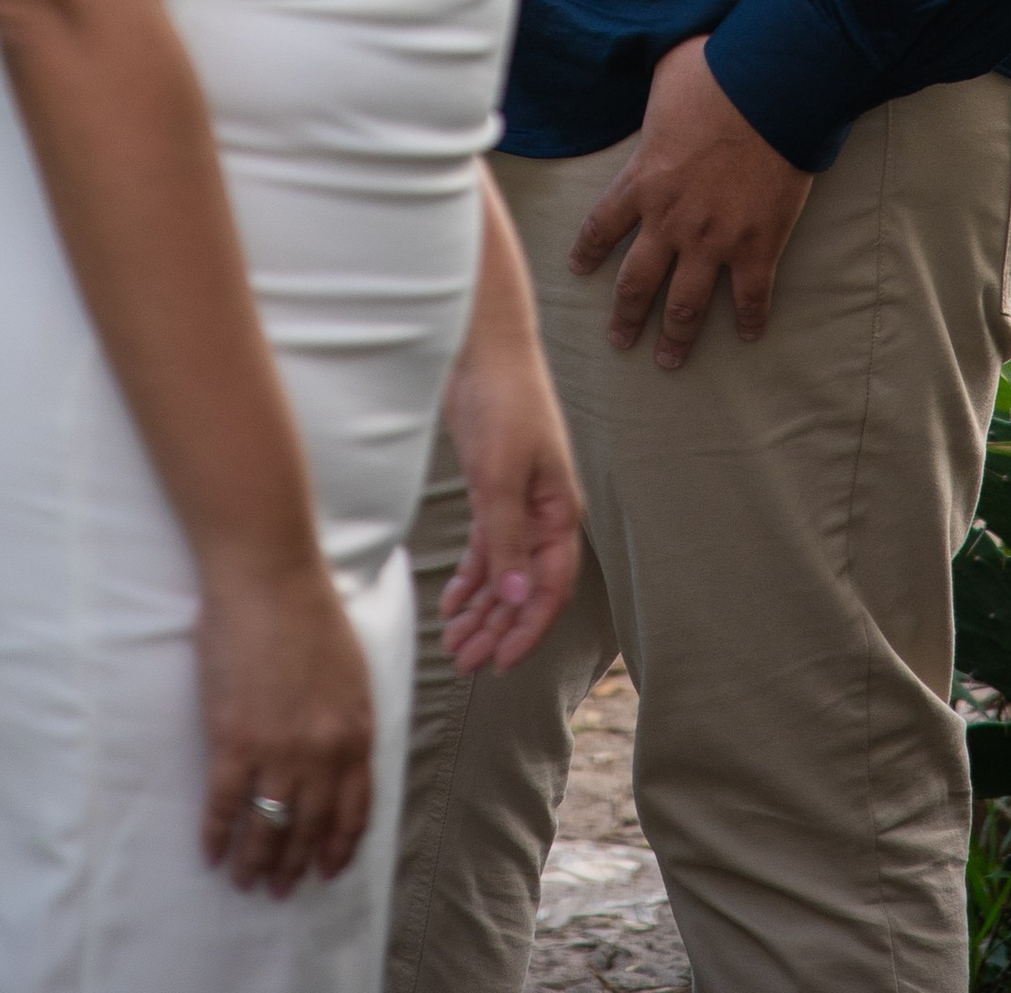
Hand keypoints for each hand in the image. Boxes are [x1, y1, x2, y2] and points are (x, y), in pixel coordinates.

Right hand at [197, 551, 374, 895]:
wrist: (269, 577)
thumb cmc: (309, 612)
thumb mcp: (351, 672)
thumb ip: (347, 721)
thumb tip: (336, 759)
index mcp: (355, 733)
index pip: (353, 811)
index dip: (338, 847)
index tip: (326, 870)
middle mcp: (322, 753)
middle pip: (308, 828)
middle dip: (293, 866)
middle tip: (279, 890)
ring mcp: (277, 750)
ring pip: (267, 828)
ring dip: (256, 862)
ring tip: (245, 880)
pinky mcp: (233, 740)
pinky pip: (224, 806)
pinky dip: (216, 835)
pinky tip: (212, 852)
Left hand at [439, 328, 580, 676]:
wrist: (485, 347)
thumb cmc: (503, 403)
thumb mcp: (500, 475)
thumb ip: (507, 538)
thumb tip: (519, 598)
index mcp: (558, 512)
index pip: (551, 588)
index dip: (528, 629)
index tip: (500, 663)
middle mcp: (542, 514)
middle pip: (525, 588)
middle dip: (498, 628)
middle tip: (464, 663)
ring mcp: (517, 502)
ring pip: (503, 572)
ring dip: (481, 609)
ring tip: (453, 643)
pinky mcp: (492, 489)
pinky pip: (486, 548)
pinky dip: (470, 576)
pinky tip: (452, 602)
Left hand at [569, 35, 812, 371]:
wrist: (770, 89)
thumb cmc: (716, 73)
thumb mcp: (665, 76)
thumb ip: (653, 97)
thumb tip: (647, 69)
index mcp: (641, 181)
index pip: (600, 227)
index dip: (587, 252)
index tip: (579, 269)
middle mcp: (670, 221)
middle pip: (636, 282)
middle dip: (625, 317)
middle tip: (619, 341)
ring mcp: (714, 240)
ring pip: (686, 305)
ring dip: (675, 337)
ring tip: (668, 360)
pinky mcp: (757, 246)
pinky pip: (750, 296)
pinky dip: (750, 320)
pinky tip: (748, 335)